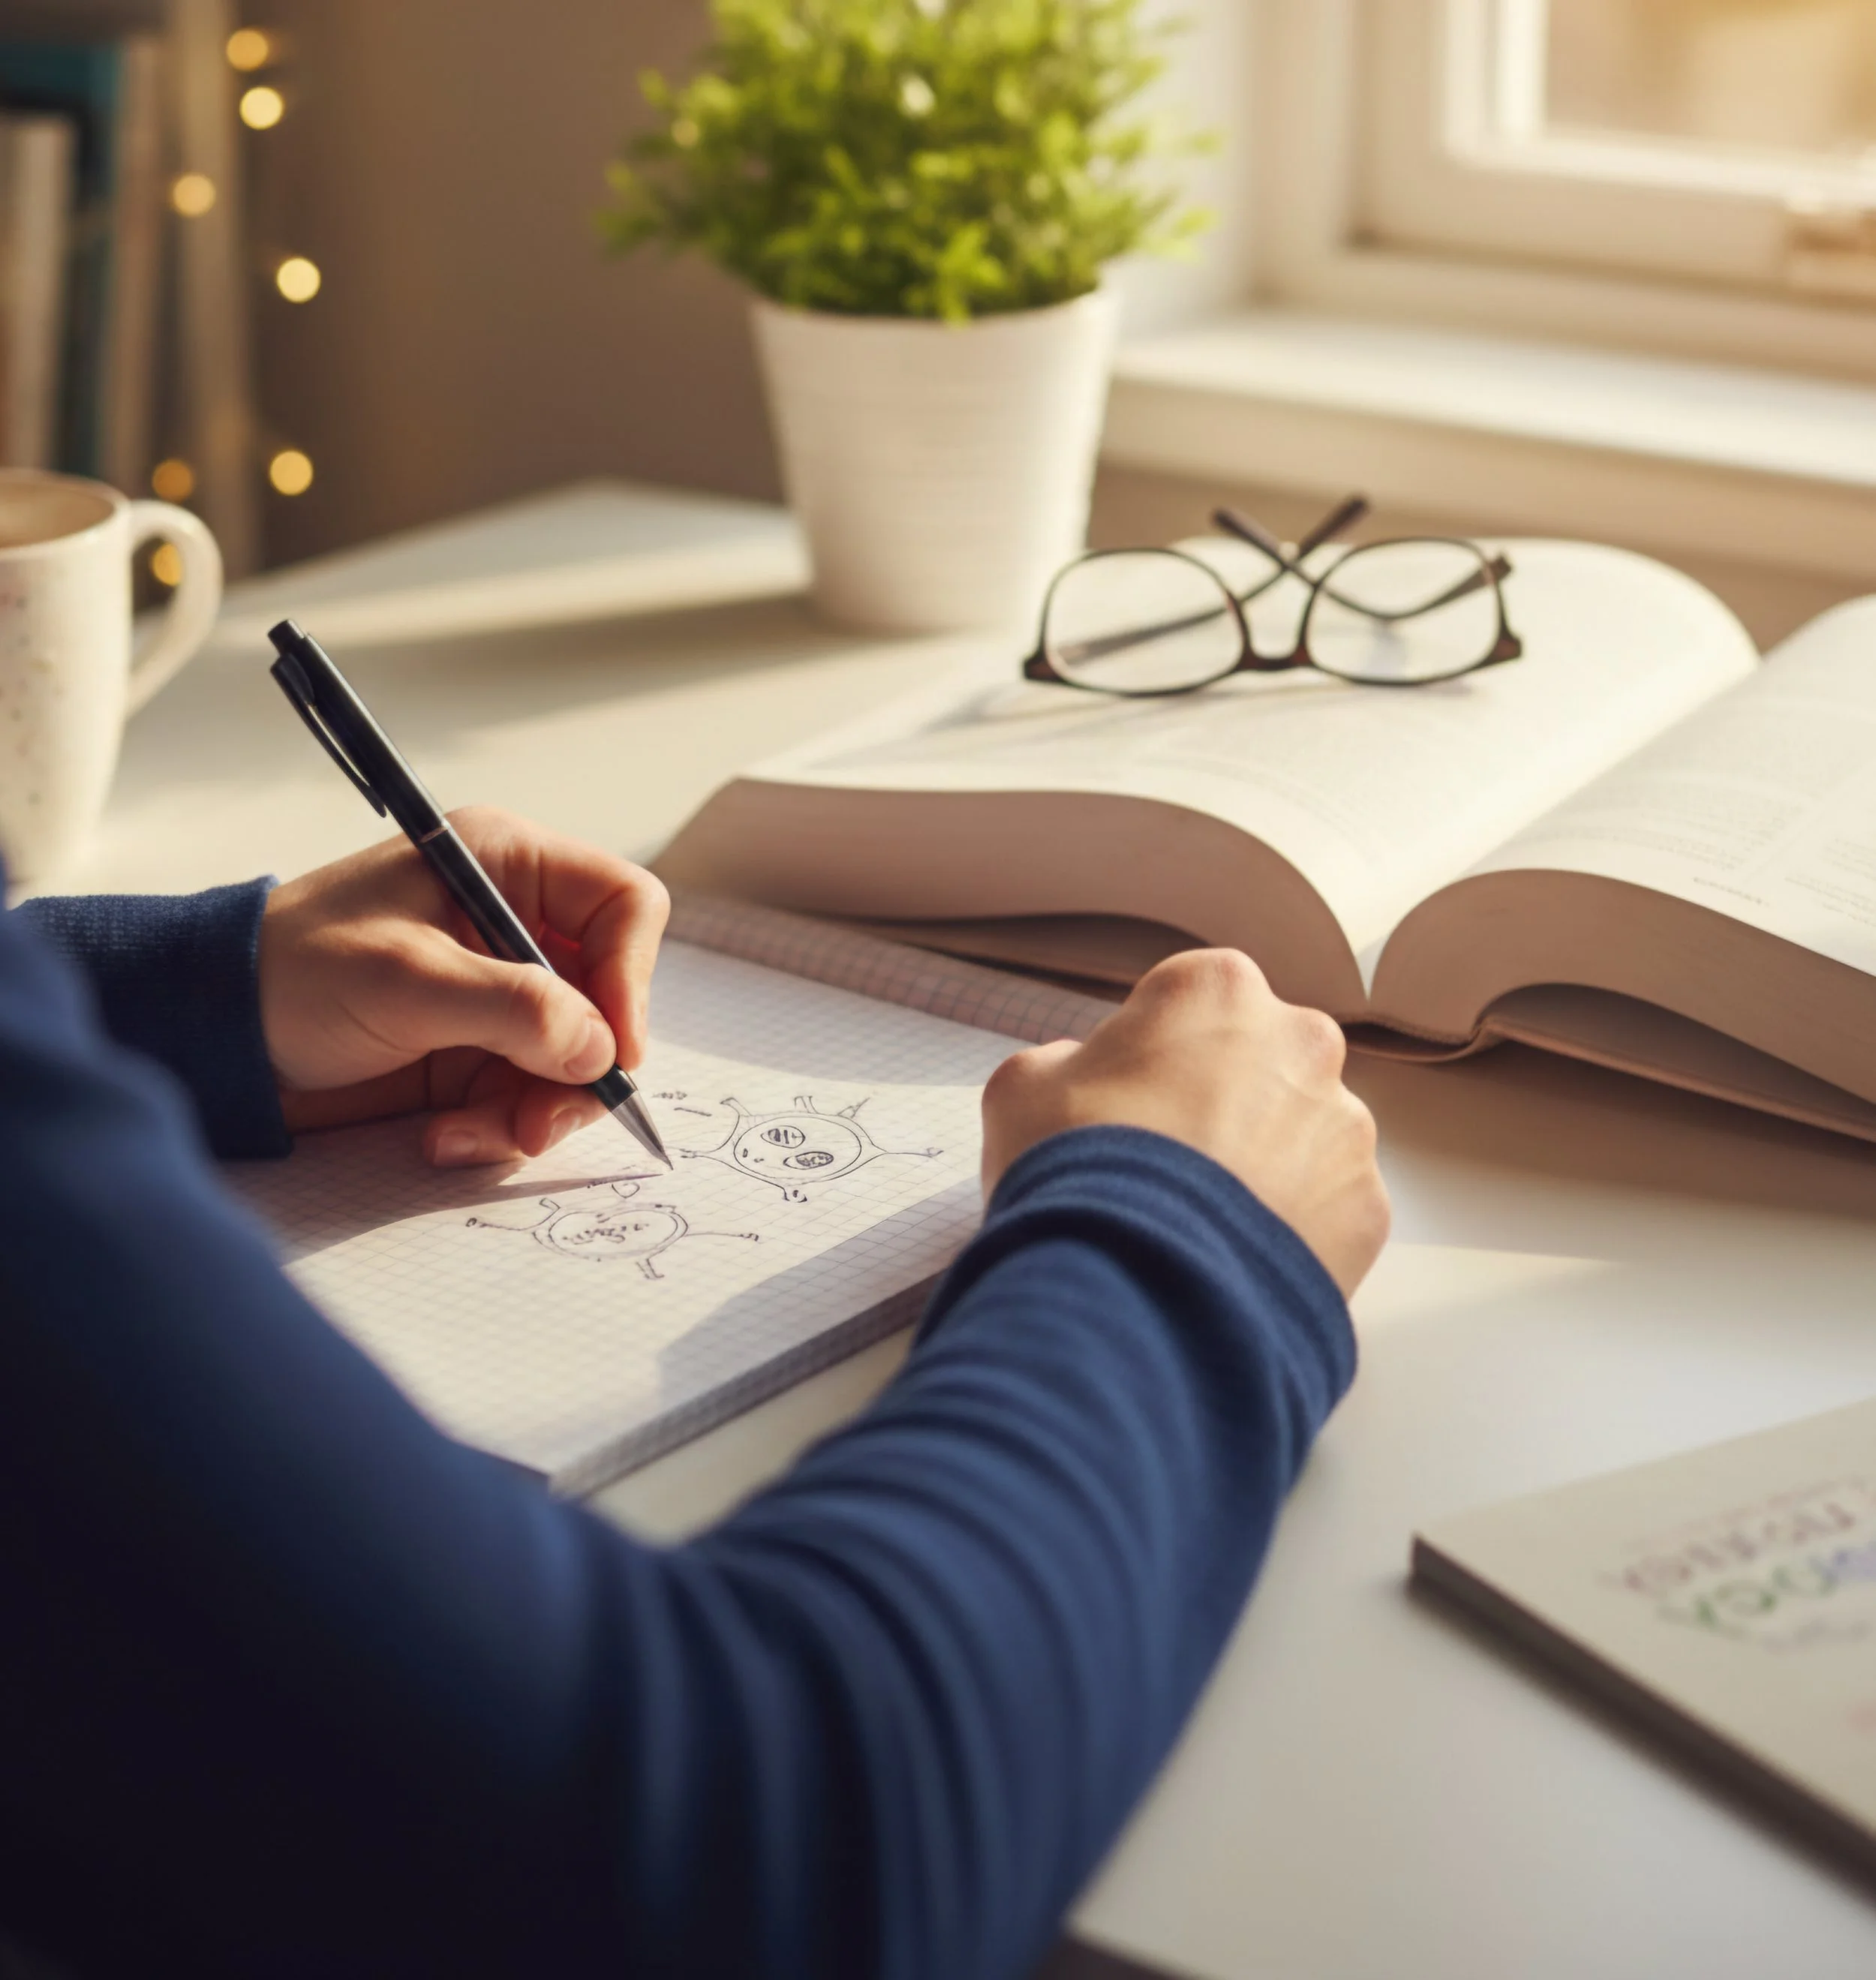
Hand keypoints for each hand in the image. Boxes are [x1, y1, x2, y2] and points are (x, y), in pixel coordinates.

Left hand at [258, 806, 669, 1167]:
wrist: (213, 1035)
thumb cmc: (294, 973)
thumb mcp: (407, 981)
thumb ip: (515, 1009)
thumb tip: (603, 1051)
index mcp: (507, 866)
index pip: (623, 907)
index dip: (631, 977)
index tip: (614, 1050)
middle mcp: (518, 926)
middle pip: (611, 998)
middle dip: (582, 1068)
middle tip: (541, 1122)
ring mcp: (501, 994)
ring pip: (576, 1060)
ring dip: (536, 1111)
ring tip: (474, 1138)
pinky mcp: (478, 1052)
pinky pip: (529, 1096)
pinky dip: (498, 1127)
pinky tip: (443, 1138)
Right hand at [980, 950, 1388, 1296]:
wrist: (1134, 1288)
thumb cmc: (1073, 1166)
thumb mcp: (1024, 1089)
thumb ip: (1067, 1064)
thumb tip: (1087, 1080)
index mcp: (1218, 989)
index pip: (1190, 1003)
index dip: (1152, 1055)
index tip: (1125, 1103)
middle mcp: (1302, 1041)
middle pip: (1261, 1063)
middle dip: (1223, 1103)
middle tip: (1166, 1166)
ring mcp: (1345, 1127)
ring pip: (1302, 1138)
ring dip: (1263, 1168)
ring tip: (1199, 1227)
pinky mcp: (1369, 1207)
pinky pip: (1327, 1211)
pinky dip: (1289, 1231)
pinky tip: (1234, 1261)